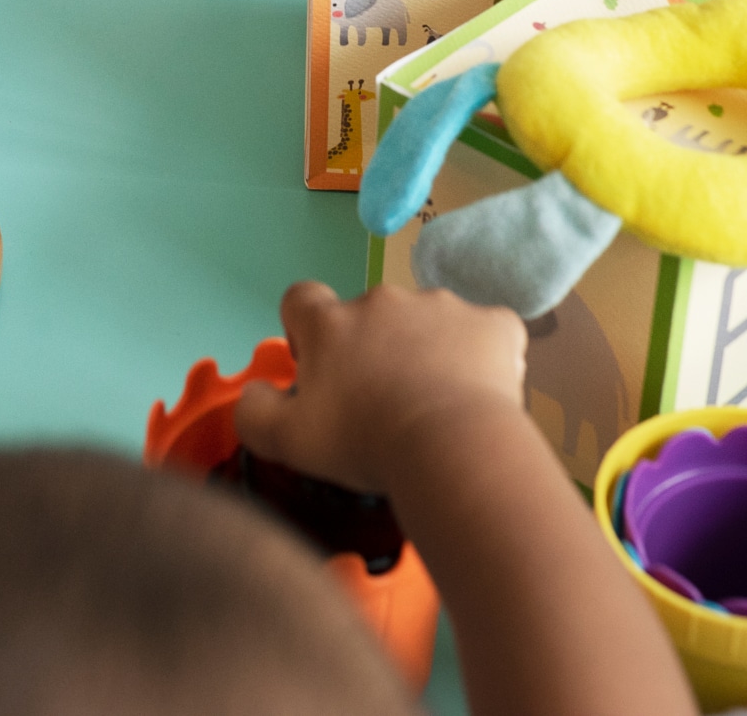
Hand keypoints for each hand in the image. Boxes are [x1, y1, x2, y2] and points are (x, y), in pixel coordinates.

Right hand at [234, 281, 528, 497]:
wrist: (453, 447)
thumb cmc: (364, 443)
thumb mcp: (287, 441)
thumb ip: (254, 413)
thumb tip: (253, 395)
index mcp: (331, 322)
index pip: (300, 299)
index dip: (305, 331)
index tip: (321, 370)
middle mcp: (384, 299)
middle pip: (369, 315)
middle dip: (373, 349)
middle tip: (383, 404)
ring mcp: (443, 306)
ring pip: (427, 323)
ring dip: (426, 352)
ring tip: (435, 406)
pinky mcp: (493, 323)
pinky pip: (484, 333)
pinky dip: (480, 357)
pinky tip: (479, 395)